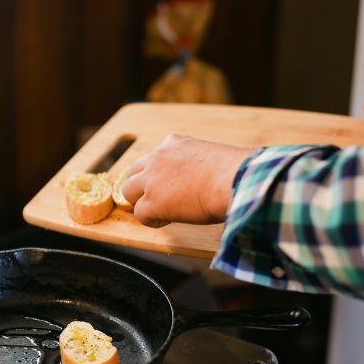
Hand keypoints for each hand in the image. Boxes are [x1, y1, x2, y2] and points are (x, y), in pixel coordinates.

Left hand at [122, 134, 251, 227]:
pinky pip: (140, 214)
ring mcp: (152, 179)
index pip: (153, 158)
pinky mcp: (152, 202)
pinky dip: (152, 220)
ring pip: (128, 191)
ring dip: (142, 202)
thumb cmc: (234, 172)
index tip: (174, 185)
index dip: (160, 174)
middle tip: (160, 199)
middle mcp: (158, 157)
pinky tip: (168, 220)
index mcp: (174, 143)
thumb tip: (205, 179)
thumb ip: (197, 164)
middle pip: (133, 172)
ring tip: (162, 211)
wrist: (235, 180)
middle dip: (143, 186)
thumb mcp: (211, 156)